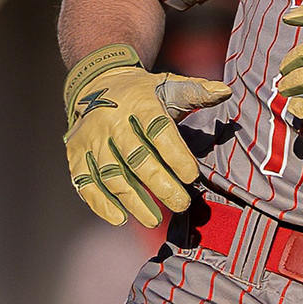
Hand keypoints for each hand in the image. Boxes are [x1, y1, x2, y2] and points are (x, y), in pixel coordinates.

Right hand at [62, 45, 227, 226]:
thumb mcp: (168, 87)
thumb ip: (195, 92)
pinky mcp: (76, 155)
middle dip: (160, 184)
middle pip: (136, 157)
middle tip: (180, 205)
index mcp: (139, 103)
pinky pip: (85, 183)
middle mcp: (112, 121)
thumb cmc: (142, 94)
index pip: (158, 130)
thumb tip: (225, 92)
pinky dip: (100, 203)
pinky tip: (119, 218)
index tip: (191, 176)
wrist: (97, 84)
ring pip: (112, 174)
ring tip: (153, 219)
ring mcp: (92, 139)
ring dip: (132, 200)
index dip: (175, 155)